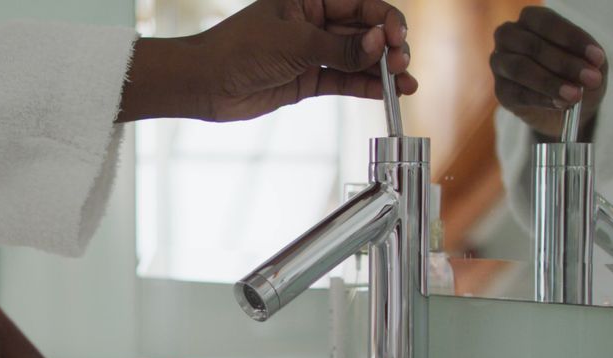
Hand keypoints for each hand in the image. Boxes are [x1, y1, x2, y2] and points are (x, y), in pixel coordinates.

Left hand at [119, 0, 415, 121]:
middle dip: (387, 47)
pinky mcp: (307, 79)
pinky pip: (343, 80)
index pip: (359, 5)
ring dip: (382, 71)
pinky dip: (365, 87)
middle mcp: (314, 22)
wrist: (207, 83)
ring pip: (357, 58)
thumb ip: (341, 48)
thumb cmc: (240, 49)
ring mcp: (312, 52)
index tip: (396, 39)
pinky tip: (386, 93)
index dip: (383, 20)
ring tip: (405, 85)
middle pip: (363, 31)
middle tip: (401, 65)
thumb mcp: (295, 44)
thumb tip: (380, 43)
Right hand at [490, 7, 606, 138]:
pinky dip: (541, 99)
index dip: (573, 39)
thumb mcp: (590, 63)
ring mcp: (500, 63)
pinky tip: (559, 104)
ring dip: (549, 82)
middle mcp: (509, 36)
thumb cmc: (575, 74)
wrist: (567, 106)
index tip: (597, 58)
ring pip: (519, 68)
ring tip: (574, 96)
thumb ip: (590, 62)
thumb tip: (590, 70)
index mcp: (531, 19)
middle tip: (591, 80)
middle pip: (531, 45)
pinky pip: (517, 93)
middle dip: (564, 63)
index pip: (547, 22)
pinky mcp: (501, 90)